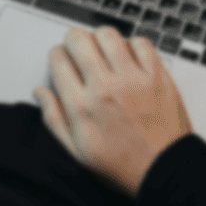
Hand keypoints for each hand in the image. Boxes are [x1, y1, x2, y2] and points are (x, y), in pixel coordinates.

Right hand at [33, 27, 193, 196]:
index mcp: (82, 106)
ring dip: (100, 39)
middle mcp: (105, 87)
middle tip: (79, 50)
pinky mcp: (156, 75)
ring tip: (103, 52)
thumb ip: (54, 119)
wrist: (165, 170)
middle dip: (73, 41)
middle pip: (79, 39)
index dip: (57, 56)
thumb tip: (41, 93)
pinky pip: (140, 43)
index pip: (58, 60)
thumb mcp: (78, 151)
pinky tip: (128, 59)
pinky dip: (131, 46)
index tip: (62, 62)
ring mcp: (133, 79)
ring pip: (108, 35)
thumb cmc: (123, 165)